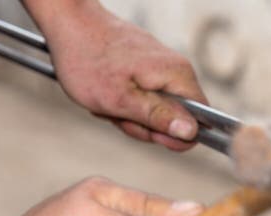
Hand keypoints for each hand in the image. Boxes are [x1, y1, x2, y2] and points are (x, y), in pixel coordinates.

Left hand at [25, 0, 206, 150]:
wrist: (68, 23)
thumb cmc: (88, 59)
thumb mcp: (121, 100)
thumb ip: (158, 118)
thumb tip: (190, 132)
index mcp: (177, 76)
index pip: (202, 119)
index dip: (178, 136)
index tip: (149, 132)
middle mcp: (176, 70)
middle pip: (176, 118)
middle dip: (145, 125)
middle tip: (119, 114)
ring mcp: (162, 68)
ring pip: (157, 110)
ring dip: (131, 115)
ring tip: (109, 103)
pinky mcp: (148, 68)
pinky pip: (145, 98)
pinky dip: (126, 102)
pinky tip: (109, 94)